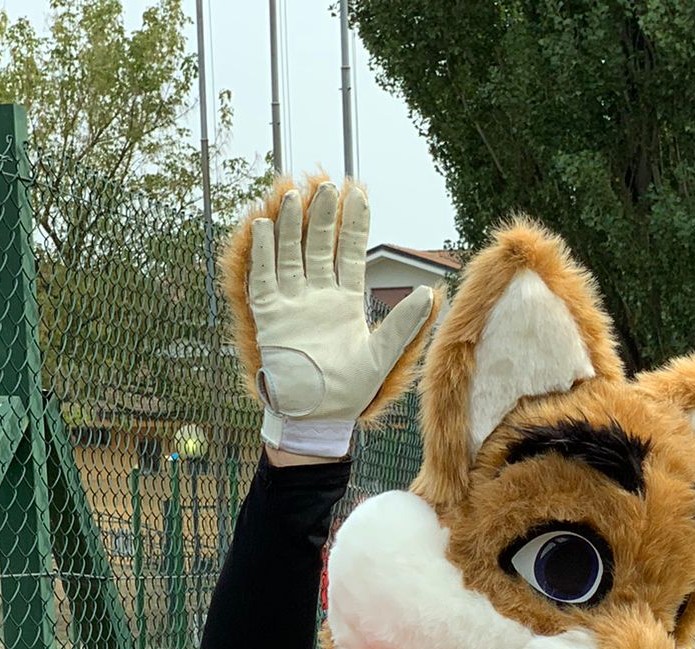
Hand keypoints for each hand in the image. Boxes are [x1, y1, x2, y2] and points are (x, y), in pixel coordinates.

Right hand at [242, 181, 437, 449]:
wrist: (316, 416)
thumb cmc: (350, 392)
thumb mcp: (382, 356)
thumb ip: (404, 323)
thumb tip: (431, 292)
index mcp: (346, 300)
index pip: (351, 252)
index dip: (355, 224)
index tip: (359, 193)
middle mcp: (318, 294)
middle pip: (319, 244)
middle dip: (322, 216)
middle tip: (326, 185)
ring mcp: (292, 302)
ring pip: (290, 253)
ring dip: (292, 226)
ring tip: (294, 195)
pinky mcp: (270, 315)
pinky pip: (264, 276)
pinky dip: (263, 252)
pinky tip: (264, 225)